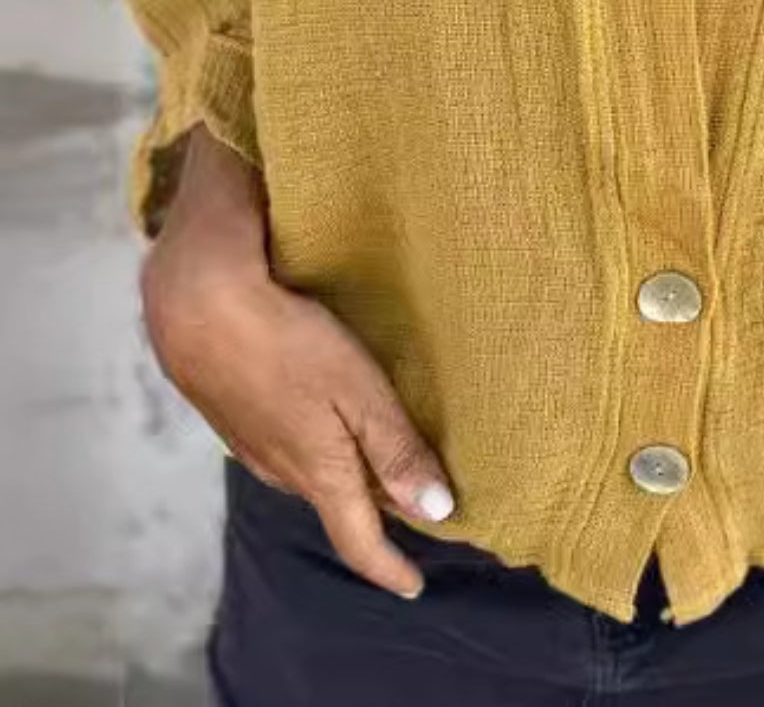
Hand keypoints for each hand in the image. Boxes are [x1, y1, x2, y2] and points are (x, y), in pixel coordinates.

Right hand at [140, 126, 456, 600]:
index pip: (358, 540)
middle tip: (409, 508)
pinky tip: (320, 419)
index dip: (389, 568)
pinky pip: (285, 448)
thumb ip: (396, 450)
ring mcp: (252, 445)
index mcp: (319, 472)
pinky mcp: (233, 416)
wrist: (198, 307)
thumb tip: (436, 512)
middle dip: (372, 514)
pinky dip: (315, 447)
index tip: (414, 586)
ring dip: (342, 476)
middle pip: (336, 504)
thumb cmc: (289, 344)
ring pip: (309, 474)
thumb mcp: (359, 391)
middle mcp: (282, 471)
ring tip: (373, 462)